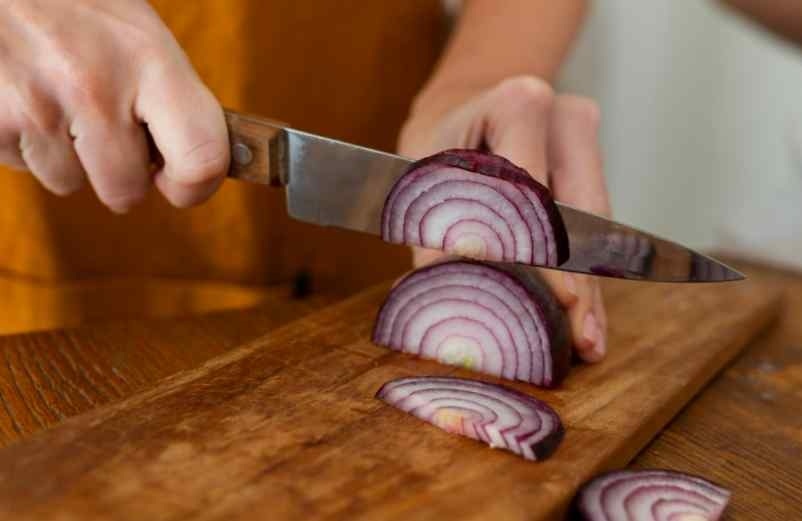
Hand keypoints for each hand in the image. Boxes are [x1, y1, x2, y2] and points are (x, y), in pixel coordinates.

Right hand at [0, 0, 228, 212]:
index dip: (194, 186)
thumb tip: (198, 162)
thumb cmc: (75, 1)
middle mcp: (96, 86)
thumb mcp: (138, 31)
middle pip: (126, 191)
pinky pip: (20, 165)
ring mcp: (37, 105)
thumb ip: (170, 96)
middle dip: (119, 173)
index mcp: (150, 60)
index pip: (200, 159)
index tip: (177, 180)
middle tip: (106, 128)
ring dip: (66, 155)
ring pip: (68, 182)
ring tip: (56, 96)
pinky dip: (24, 142)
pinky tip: (24, 95)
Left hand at [399, 76, 610, 362]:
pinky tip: (585, 314)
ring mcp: (584, 138)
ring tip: (586, 339)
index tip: (558, 301)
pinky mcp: (593, 163)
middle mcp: (563, 116)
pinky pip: (594, 226)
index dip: (545, 252)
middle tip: (580, 338)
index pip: (534, 193)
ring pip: (594, 226)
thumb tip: (453, 299)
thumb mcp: (424, 186)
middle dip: (577, 282)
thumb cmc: (434, 145)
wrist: (457, 111)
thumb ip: (438, 243)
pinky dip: (586, 272)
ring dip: (589, 286)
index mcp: (515, 104)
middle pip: (577, 214)